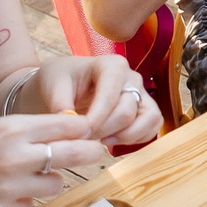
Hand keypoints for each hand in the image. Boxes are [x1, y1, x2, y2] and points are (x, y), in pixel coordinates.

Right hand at [0, 112, 109, 206]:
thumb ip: (23, 131)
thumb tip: (64, 131)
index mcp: (11, 128)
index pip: (67, 125)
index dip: (82, 128)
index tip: (89, 130)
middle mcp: (16, 156)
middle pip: (75, 153)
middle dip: (88, 152)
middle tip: (93, 151)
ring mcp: (10, 187)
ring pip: (55, 183)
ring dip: (49, 179)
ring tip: (27, 174)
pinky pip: (30, 204)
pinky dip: (23, 200)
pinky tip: (1, 193)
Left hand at [31, 53, 162, 146]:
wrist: (66, 84)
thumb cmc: (62, 80)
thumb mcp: (53, 86)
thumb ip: (60, 104)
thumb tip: (73, 125)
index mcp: (112, 66)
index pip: (110, 98)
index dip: (95, 121)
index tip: (79, 135)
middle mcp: (132, 78)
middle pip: (127, 112)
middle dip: (104, 131)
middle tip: (84, 137)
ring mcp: (141, 93)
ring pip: (148, 120)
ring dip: (125, 136)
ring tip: (102, 140)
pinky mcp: (145, 109)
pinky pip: (152, 127)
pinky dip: (137, 139)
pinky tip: (113, 140)